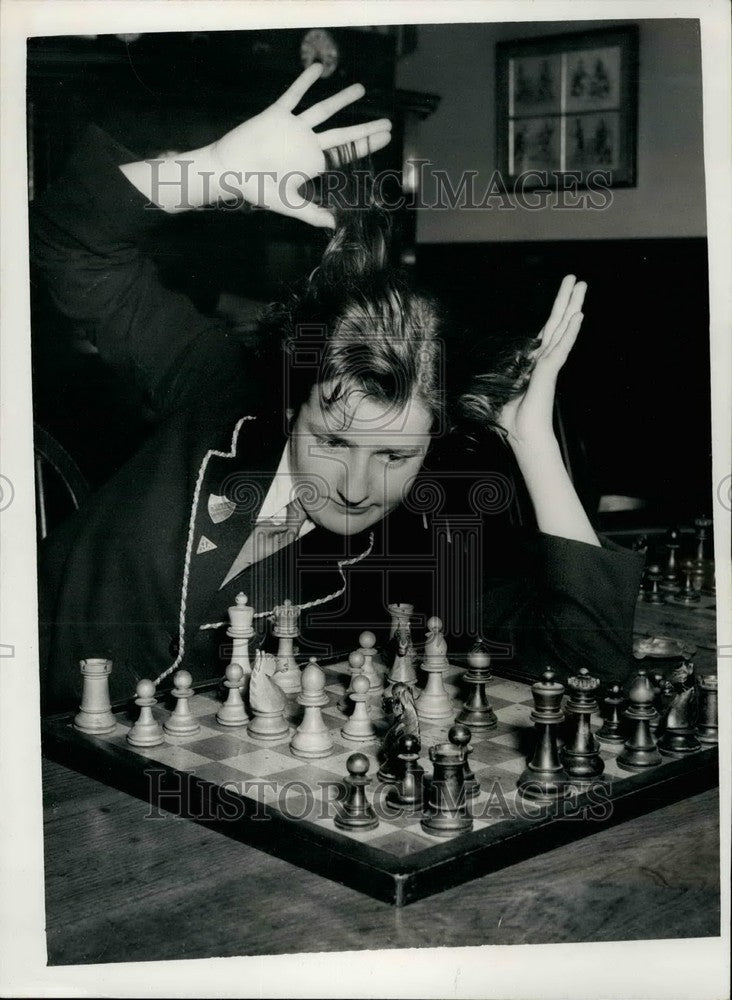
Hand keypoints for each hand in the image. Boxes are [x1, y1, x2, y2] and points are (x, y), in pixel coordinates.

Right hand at [208, 63, 391, 226]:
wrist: (229, 171)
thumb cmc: (257, 188)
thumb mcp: (288, 204)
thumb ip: (312, 213)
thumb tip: (335, 225)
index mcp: (311, 163)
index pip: (344, 154)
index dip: (366, 146)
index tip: (386, 138)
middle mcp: (306, 143)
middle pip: (342, 133)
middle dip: (365, 129)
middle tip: (387, 122)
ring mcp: (293, 128)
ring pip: (322, 110)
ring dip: (341, 99)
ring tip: (361, 88)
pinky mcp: (276, 114)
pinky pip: (293, 95)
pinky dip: (304, 82)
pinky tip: (317, 69)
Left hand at [497, 274, 585, 450]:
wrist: (523, 434)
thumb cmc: (514, 417)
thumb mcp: (501, 388)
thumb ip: (502, 376)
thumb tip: (483, 372)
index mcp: (536, 361)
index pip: (548, 331)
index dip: (556, 312)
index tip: (565, 295)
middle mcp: (546, 359)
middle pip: (558, 323)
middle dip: (567, 300)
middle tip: (576, 279)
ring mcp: (550, 364)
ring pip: (563, 328)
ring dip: (573, 306)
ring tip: (582, 286)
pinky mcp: (550, 371)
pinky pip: (561, 347)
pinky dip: (570, 331)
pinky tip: (578, 316)